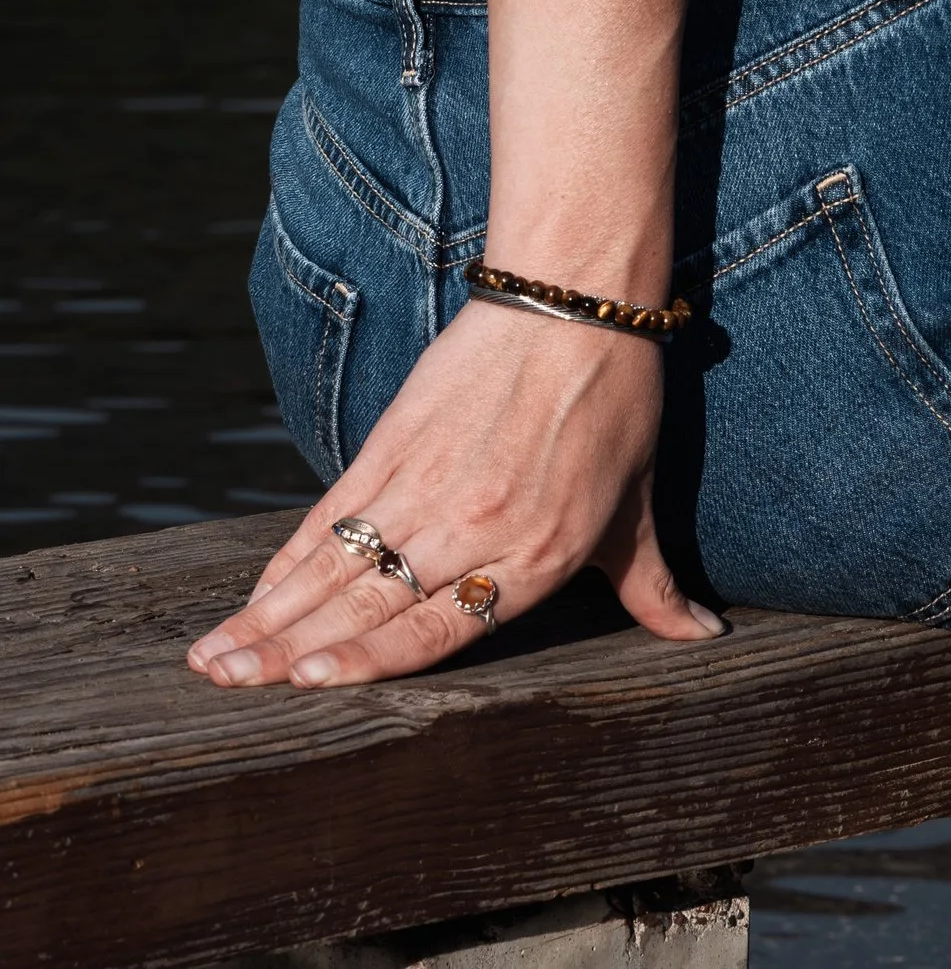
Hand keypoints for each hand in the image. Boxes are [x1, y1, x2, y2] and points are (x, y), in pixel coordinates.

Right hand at [186, 294, 722, 688]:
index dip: (369, 661)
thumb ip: (653, 587)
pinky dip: (290, 554)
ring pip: (335, 564)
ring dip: (269, 612)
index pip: (438, 628)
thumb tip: (703, 638)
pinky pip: (332, 511)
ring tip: (215, 656)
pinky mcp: (396, 438)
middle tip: (229, 684)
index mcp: (536, 554)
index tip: (308, 686)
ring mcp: (429, 481)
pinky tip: (257, 590)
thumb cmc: (618, 403)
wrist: (577, 297)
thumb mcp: (639, 505)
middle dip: (290, 652)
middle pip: (367, 603)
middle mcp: (474, 525)